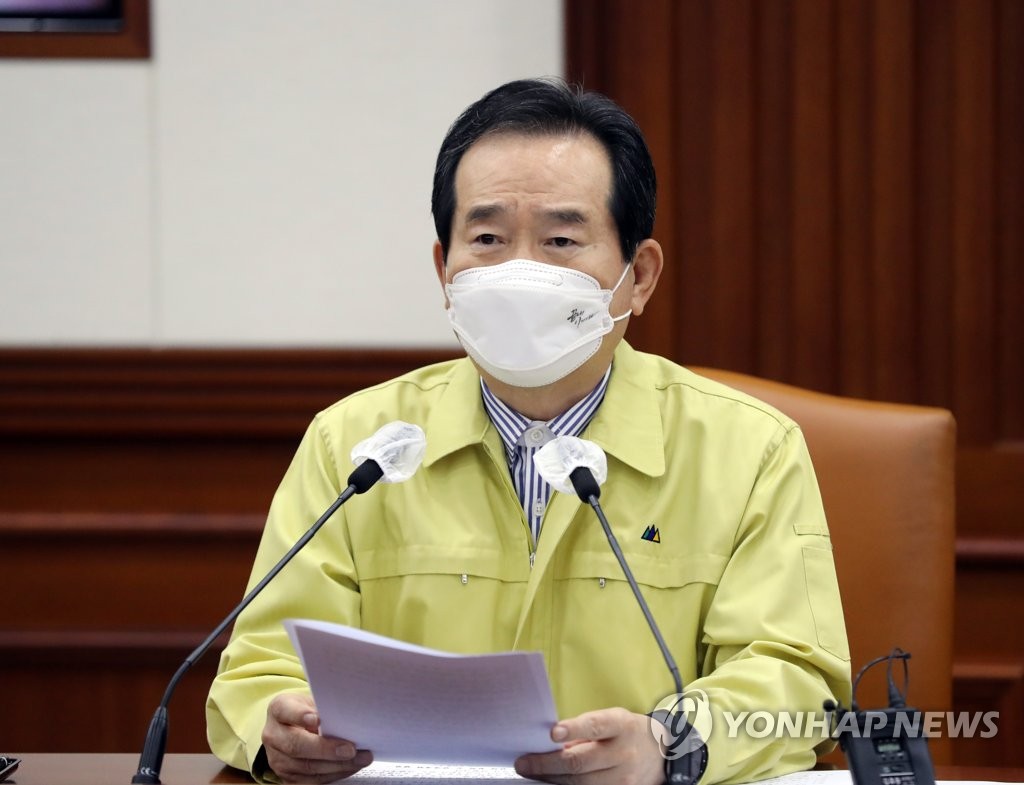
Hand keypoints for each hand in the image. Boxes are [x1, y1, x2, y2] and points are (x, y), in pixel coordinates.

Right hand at [261, 693, 371, 782]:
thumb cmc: (306, 711)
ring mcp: (278, 759)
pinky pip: (311, 781)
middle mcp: (273, 735)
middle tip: (350, 749)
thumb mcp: (311, 700)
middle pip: (296, 745)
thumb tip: (346, 718)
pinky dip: (334, 774)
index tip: (318, 719)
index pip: (285, 711)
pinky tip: (350, 767)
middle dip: (326, 749)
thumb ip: (323, 707)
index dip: (300, 715)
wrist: (292, 727)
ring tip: (360, 759)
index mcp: (278, 710)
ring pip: (306, 767)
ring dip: (337, 765)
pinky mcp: (287, 778)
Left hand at [515, 707, 664, 784]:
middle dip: (547, 763)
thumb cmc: (626, 732)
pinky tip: (553, 782)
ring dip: (552, 779)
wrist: (660, 755)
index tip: (552, 733)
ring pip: (581, 784)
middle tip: (524, 763)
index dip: (573, 729)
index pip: (595, 726)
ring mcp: (624, 778)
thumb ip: (585, 730)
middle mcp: (624, 753)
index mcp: (620, 726)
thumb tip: (551, 742)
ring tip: (533, 772)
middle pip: (581, 762)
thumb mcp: (611, 719)